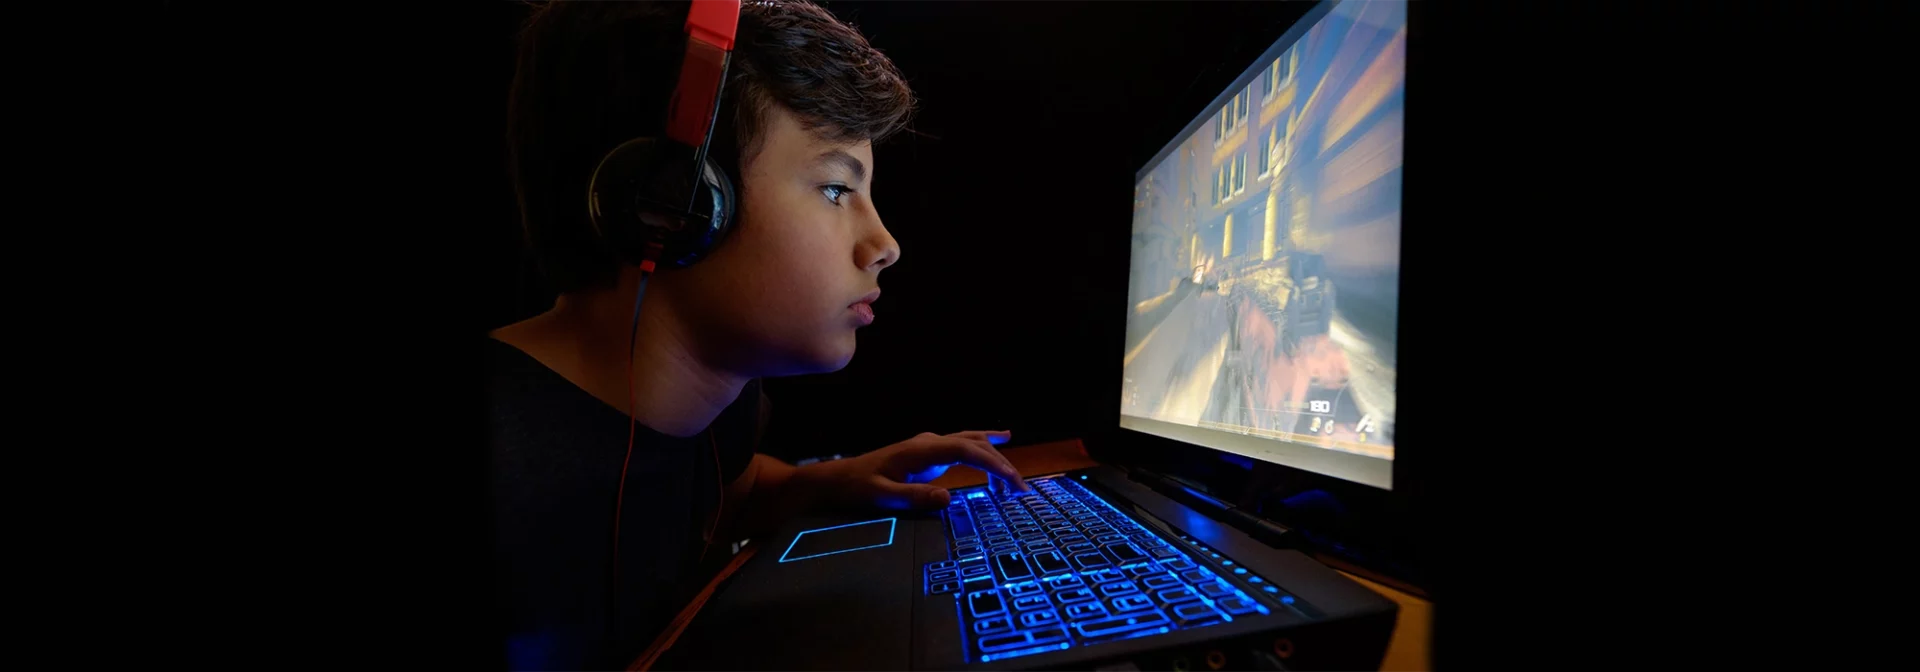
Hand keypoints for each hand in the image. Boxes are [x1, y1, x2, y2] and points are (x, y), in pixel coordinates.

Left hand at [811, 430, 1027, 510]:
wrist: (839, 478)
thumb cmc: (858, 487)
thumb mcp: (882, 496)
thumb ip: (914, 497)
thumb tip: (947, 498)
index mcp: (920, 450)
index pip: (965, 450)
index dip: (992, 463)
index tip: (1011, 482)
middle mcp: (929, 442)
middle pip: (974, 444)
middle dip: (1001, 464)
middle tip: (1020, 490)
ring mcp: (930, 445)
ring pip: (971, 442)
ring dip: (995, 457)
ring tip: (1013, 482)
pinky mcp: (929, 453)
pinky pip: (963, 445)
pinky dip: (984, 445)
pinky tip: (1002, 438)